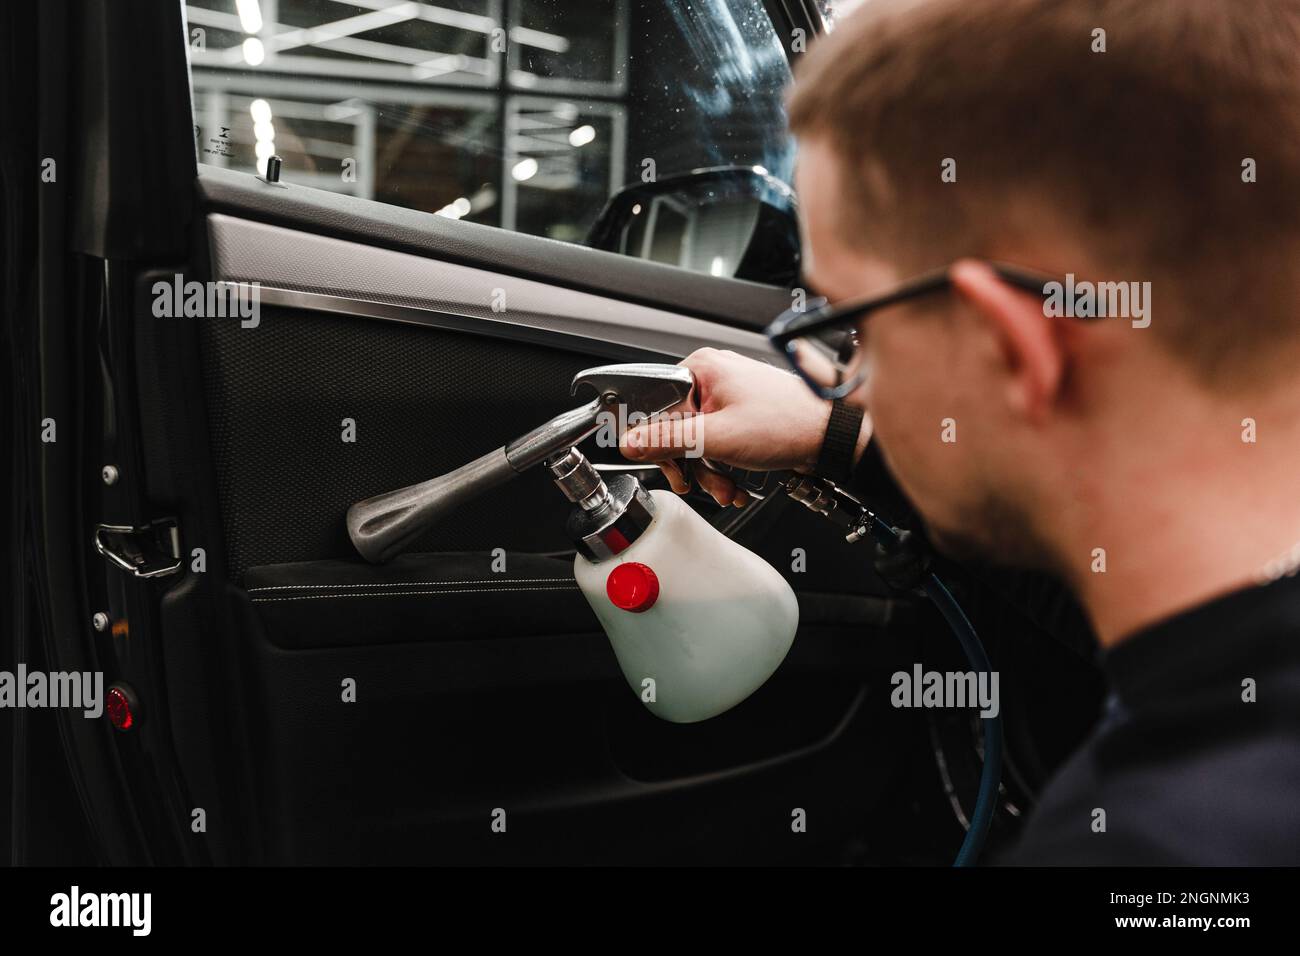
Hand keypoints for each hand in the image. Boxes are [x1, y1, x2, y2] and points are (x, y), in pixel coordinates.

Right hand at [619, 348, 870, 506]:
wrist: (831, 436)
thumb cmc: (788, 423)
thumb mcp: (717, 437)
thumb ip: (668, 440)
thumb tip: (632, 441)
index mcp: (701, 367)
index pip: (655, 404)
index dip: (657, 440)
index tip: (664, 463)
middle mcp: (714, 376)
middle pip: (676, 427)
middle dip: (689, 463)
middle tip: (695, 480)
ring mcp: (729, 395)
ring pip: (697, 440)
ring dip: (709, 471)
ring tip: (725, 486)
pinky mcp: (742, 414)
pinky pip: (717, 442)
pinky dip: (723, 466)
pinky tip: (734, 482)